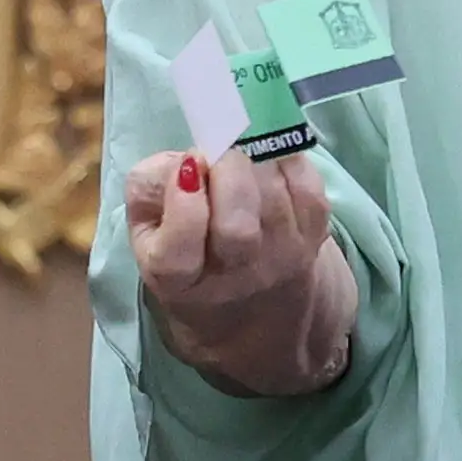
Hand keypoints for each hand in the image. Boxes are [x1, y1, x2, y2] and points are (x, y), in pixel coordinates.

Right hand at [120, 144, 351, 397]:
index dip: (183, 207)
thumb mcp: (148, 229)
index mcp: (177, 282)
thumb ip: (150, 189)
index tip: (188, 164)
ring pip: (274, 199)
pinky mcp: (314, 240)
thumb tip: (189, 160)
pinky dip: (289, 160)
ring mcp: (279, 261)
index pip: (177, 255)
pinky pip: (307, 188)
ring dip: (255, 158)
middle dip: (227, 171)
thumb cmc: (189, 253)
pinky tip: (269, 158)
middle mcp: (233, 279)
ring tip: (240, 152)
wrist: (254, 309)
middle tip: (218, 151)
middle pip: (237, 228)